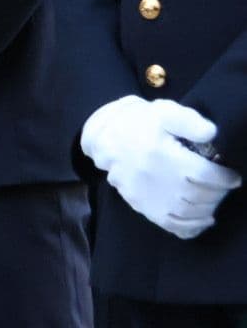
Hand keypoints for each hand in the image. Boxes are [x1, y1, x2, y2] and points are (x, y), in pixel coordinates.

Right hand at [82, 96, 241, 238]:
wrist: (106, 137)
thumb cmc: (139, 123)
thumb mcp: (163, 112)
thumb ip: (188, 121)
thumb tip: (212, 133)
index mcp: (166, 157)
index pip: (207, 175)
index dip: (225, 178)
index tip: (233, 176)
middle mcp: (159, 180)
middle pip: (201, 196)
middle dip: (219, 193)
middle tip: (224, 186)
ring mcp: (150, 197)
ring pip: (190, 212)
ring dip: (209, 208)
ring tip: (214, 198)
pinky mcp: (143, 206)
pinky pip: (172, 224)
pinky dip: (192, 226)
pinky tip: (203, 219)